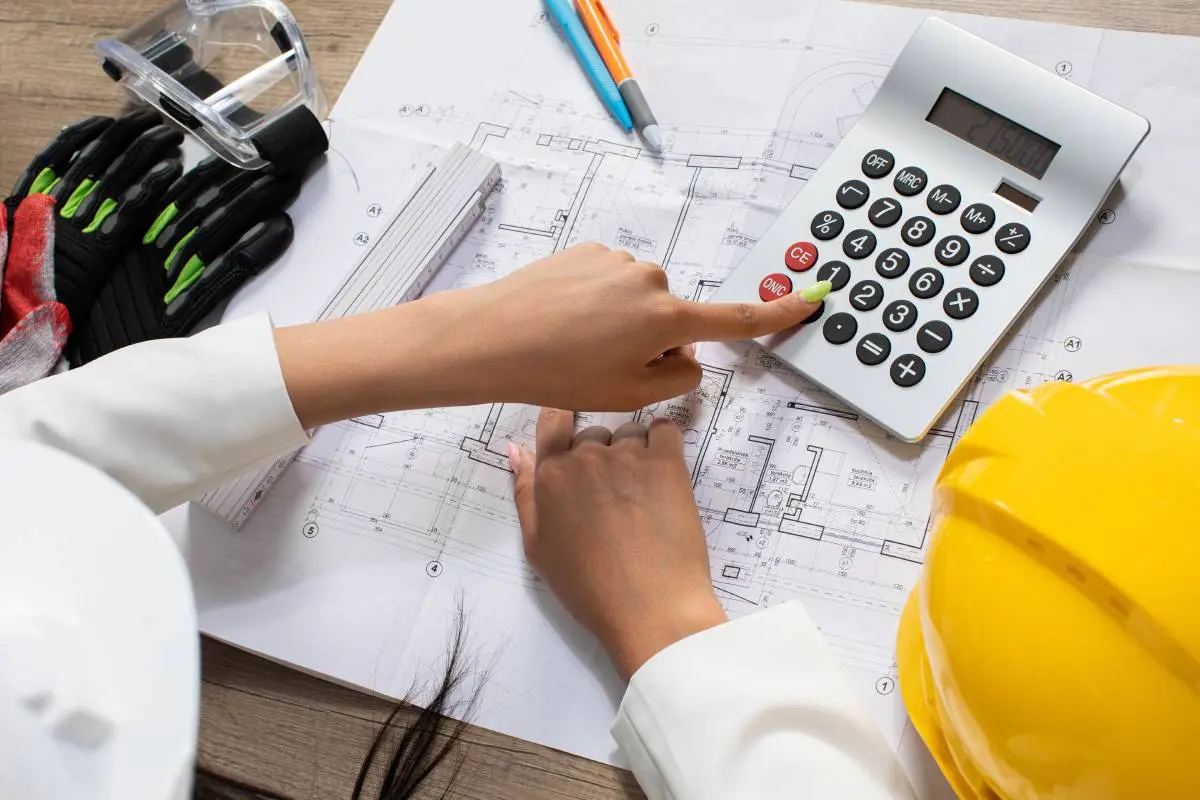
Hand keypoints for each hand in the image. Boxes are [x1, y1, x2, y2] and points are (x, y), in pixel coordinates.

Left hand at [274, 242, 830, 429]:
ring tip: (576, 346)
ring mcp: (617, 259)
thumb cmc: (556, 373)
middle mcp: (649, 278)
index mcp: (666, 315)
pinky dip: (597, 302)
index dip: (778, 312)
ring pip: (639, 300)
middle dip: (654, 341)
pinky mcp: (588, 250)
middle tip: (606, 368)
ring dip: (621, 323)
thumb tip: (686, 353)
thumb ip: (675, 374)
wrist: (491, 336)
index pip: (736, 317)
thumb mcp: (628, 394)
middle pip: (674, 317)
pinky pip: (611, 282)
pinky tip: (564, 321)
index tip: (812, 298)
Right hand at [511, 407, 727, 680]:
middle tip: (612, 496)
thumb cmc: (589, 588)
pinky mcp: (668, 462)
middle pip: (593, 433)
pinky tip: (664, 473)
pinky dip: (664, 442)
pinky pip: (665, 430)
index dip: (562, 421)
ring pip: (629, 432)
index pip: (551, 423)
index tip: (573, 434)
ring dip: (634, 451)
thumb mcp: (538, 549)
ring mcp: (629, 455)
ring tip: (642, 493)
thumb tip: (515, 449)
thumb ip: (524, 493)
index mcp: (551, 476)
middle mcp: (586, 457)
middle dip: (600, 454)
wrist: (650, 607)